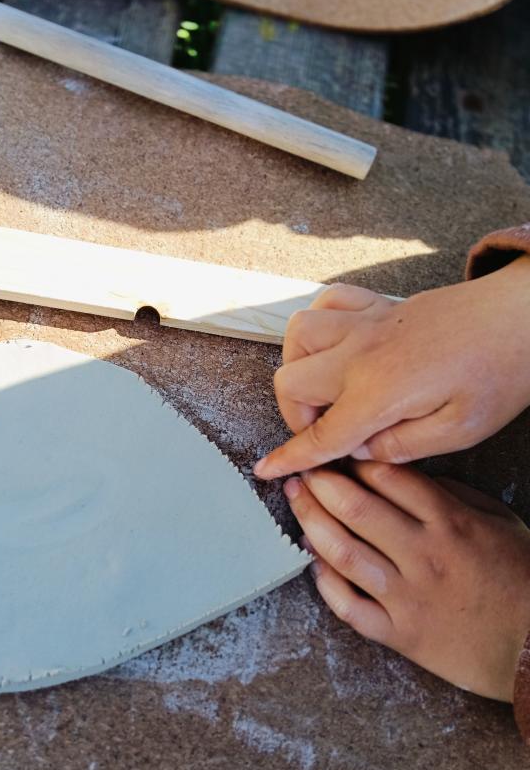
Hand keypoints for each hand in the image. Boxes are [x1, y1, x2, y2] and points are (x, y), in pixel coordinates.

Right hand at [255, 256, 529, 479]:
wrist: (525, 314)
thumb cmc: (502, 370)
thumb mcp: (461, 430)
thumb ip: (402, 447)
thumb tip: (362, 450)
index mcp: (379, 391)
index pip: (320, 434)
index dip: (289, 457)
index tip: (266, 468)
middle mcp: (361, 352)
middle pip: (292, 383)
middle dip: (296, 417)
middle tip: (326, 433)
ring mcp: (368, 322)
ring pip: (298, 335)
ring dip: (299, 365)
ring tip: (324, 388)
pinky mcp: (381, 305)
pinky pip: (328, 300)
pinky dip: (320, 322)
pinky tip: (336, 343)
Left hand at [285, 460, 529, 701]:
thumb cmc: (520, 581)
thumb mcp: (499, 522)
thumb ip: (452, 496)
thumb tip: (404, 477)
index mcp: (450, 523)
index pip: (389, 479)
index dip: (354, 461)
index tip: (336, 453)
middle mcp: (424, 556)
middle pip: (357, 509)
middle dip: (321, 485)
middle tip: (302, 473)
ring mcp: (408, 597)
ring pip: (344, 554)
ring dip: (312, 524)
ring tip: (296, 504)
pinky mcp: (400, 634)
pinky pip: (349, 606)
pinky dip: (325, 583)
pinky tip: (312, 563)